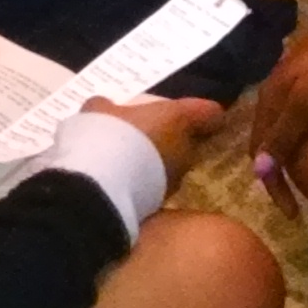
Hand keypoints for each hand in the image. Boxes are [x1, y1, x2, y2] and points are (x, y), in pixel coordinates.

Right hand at [86, 93, 228, 174]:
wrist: (100, 185)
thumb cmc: (108, 135)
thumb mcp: (99, 111)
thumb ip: (107, 108)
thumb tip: (105, 106)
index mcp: (177, 119)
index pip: (209, 112)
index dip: (202, 111)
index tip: (189, 112)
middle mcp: (185, 149)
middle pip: (188, 141)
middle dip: (169, 139)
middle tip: (143, 135)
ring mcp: (175, 178)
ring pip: (172, 165)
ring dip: (155, 163)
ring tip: (127, 160)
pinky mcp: (161, 202)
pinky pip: (156, 185)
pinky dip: (143, 182)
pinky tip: (120, 180)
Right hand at [246, 0, 307, 195]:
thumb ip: (284, 134)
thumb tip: (258, 172)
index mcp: (271, 91)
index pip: (258, 144)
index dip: (270, 180)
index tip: (290, 211)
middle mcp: (280, 83)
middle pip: (268, 132)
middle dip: (276, 165)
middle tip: (296, 197)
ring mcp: (301, 75)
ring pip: (286, 119)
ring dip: (291, 147)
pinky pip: (305, 109)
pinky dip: (307, 130)